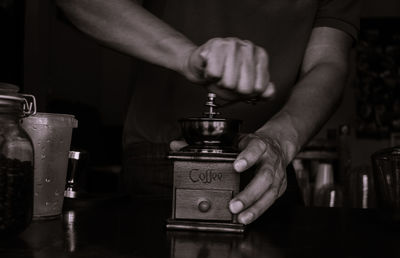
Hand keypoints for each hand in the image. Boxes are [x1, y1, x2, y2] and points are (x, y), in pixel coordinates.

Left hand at [170, 132, 287, 224]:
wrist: (277, 144)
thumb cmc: (250, 143)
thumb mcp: (232, 138)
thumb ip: (204, 143)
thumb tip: (176, 145)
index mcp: (258, 144)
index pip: (255, 147)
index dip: (247, 157)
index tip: (236, 166)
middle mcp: (270, 160)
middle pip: (264, 176)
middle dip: (250, 192)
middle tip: (234, 204)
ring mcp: (276, 175)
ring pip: (270, 192)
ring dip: (255, 207)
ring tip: (240, 216)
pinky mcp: (279, 187)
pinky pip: (270, 201)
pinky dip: (258, 211)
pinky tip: (247, 218)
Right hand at [183, 37, 274, 100]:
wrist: (201, 69)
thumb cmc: (224, 77)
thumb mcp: (246, 88)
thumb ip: (262, 93)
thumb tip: (269, 92)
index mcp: (260, 56)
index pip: (259, 88)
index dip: (246, 93)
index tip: (240, 86)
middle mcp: (248, 47)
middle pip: (245, 87)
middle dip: (234, 90)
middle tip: (228, 82)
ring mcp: (232, 44)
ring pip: (229, 82)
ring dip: (220, 84)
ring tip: (219, 76)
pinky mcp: (215, 45)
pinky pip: (215, 74)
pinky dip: (210, 77)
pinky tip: (210, 69)